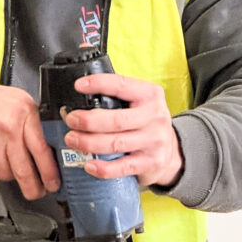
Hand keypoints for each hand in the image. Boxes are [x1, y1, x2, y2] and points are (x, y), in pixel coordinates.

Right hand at [0, 72, 60, 200]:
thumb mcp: (22, 103)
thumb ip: (35, 126)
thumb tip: (50, 153)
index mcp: (23, 115)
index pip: (41, 151)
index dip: (49, 173)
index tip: (52, 184)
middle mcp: (6, 129)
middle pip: (23, 170)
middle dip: (32, 188)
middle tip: (35, 192)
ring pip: (5, 175)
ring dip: (8, 174)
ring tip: (6, 163)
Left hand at [63, 73, 182, 188]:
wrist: (171, 151)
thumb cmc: (145, 122)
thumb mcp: (139, 101)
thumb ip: (116, 92)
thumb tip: (83, 74)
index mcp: (150, 95)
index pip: (122, 85)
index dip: (98, 84)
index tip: (78, 86)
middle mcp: (155, 117)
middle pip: (117, 120)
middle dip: (89, 121)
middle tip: (71, 120)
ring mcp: (154, 141)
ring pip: (116, 143)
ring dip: (89, 143)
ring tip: (72, 139)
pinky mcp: (151, 162)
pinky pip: (122, 167)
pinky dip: (103, 168)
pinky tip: (89, 165)